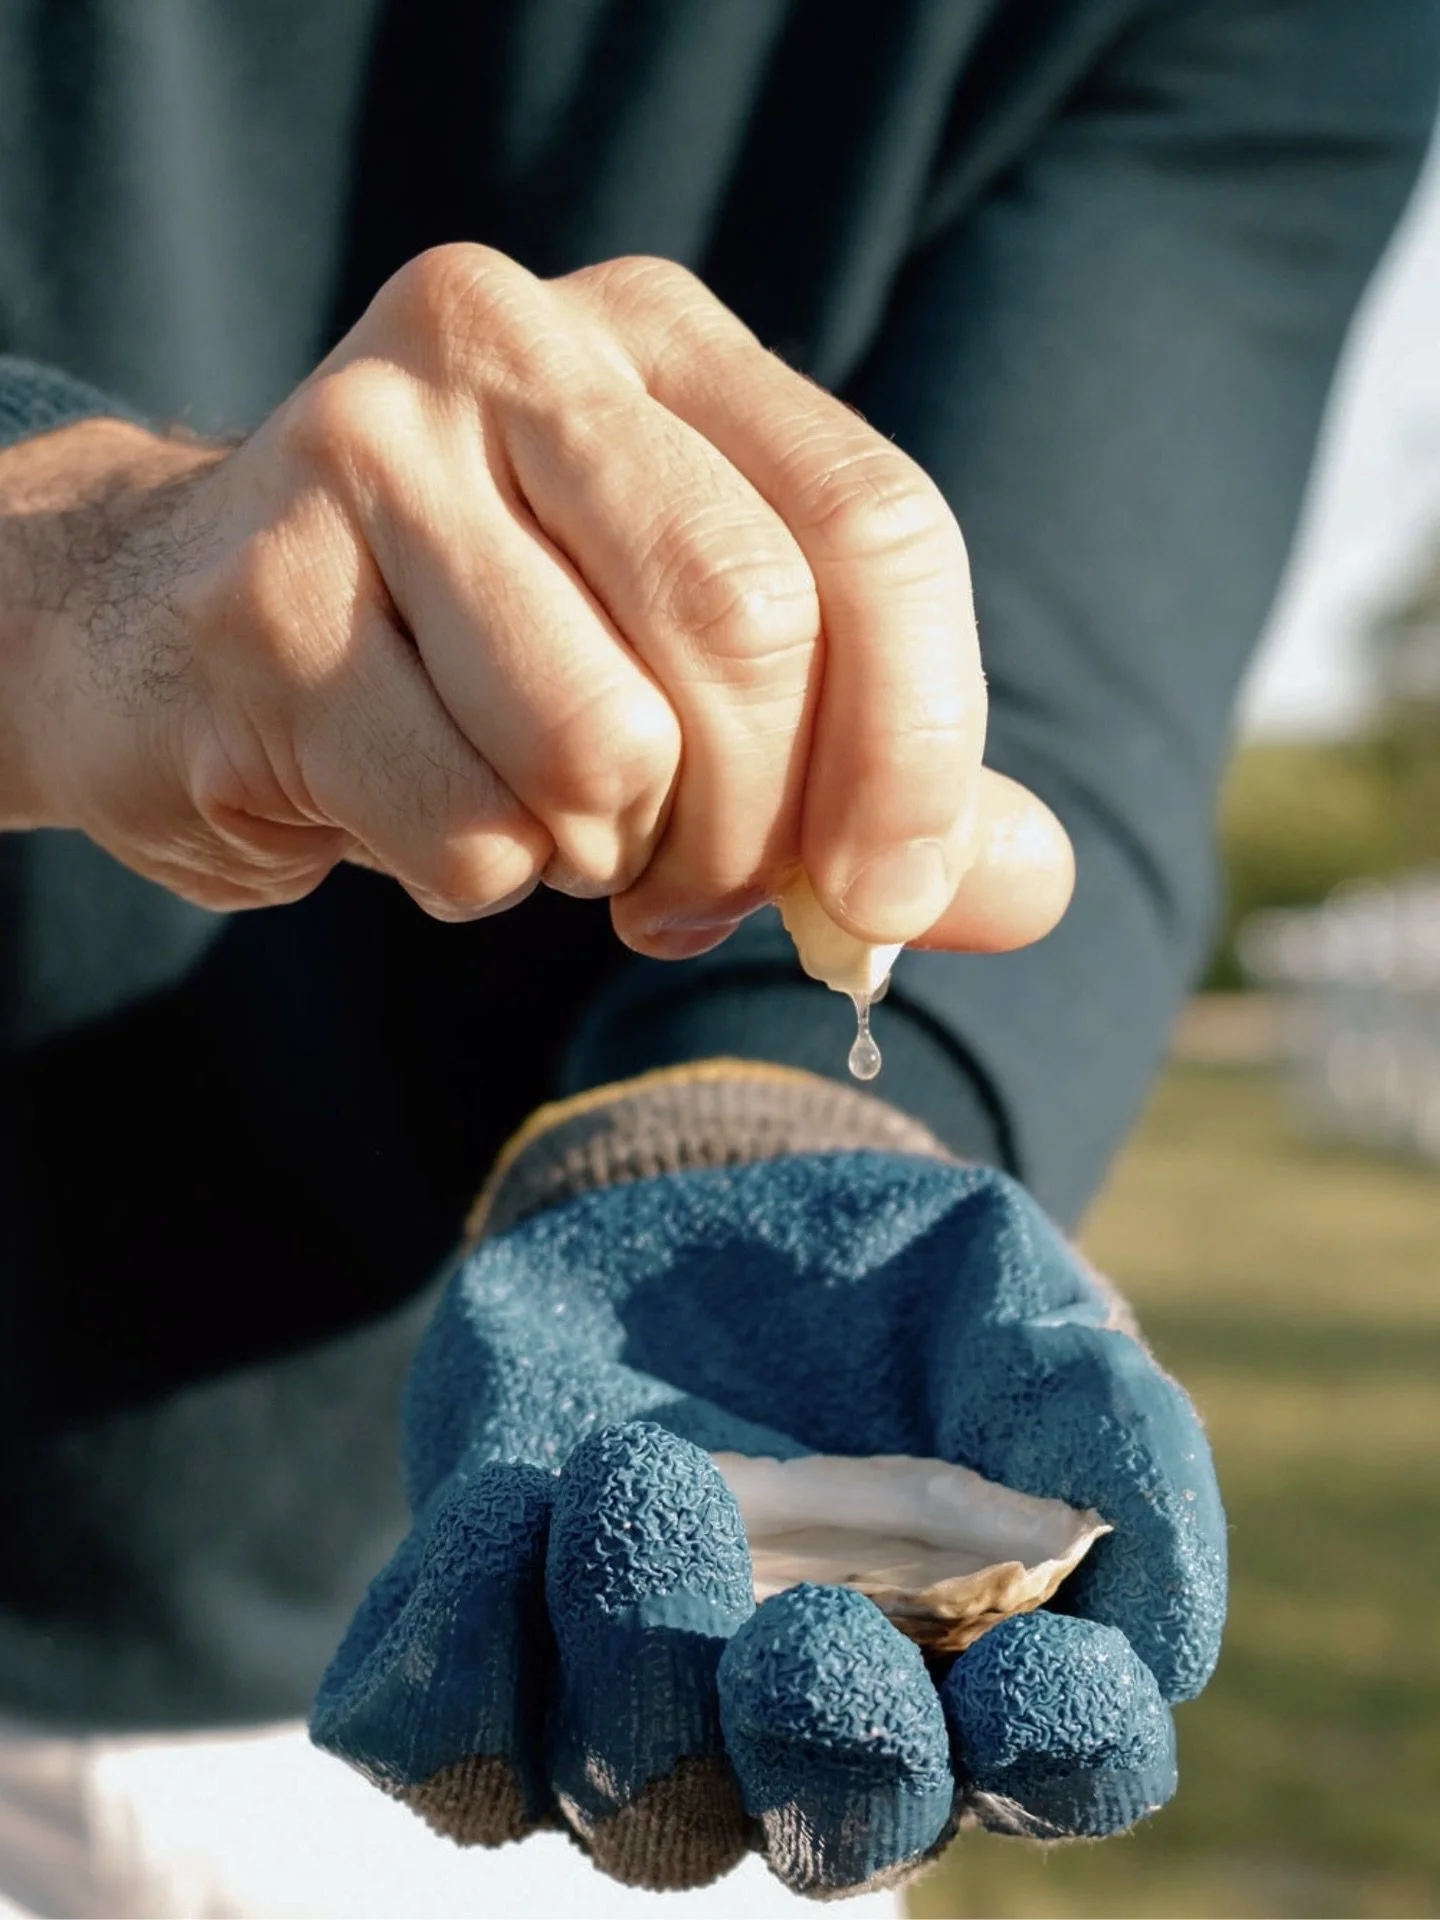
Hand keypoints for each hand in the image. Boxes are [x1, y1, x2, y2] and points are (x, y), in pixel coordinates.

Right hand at [0, 251, 1070, 949]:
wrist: (174, 635)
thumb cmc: (478, 660)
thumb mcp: (696, 672)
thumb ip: (871, 767)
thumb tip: (1028, 886)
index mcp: (660, 337)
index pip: (874, 524)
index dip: (920, 744)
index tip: (891, 898)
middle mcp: (512, 341)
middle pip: (749, 629)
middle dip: (750, 826)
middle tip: (689, 883)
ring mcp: (364, 446)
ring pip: (604, 747)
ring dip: (601, 855)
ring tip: (539, 815)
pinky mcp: (265, 596)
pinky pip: (470, 830)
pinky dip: (479, 881)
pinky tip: (416, 807)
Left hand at [311, 1067, 1223, 1896]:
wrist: (700, 1200)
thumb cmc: (891, 1275)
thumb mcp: (1014, 1294)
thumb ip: (1098, 1414)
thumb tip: (1142, 1584)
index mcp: (983, 1658)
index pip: (1055, 1771)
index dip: (1059, 1754)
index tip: (1034, 1670)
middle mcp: (817, 1726)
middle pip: (837, 1835)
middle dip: (825, 1754)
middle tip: (805, 1633)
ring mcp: (647, 1714)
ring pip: (633, 1804)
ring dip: (635, 1658)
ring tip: (642, 1465)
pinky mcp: (500, 1661)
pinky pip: (447, 1744)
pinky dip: (461, 1646)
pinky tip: (510, 1496)